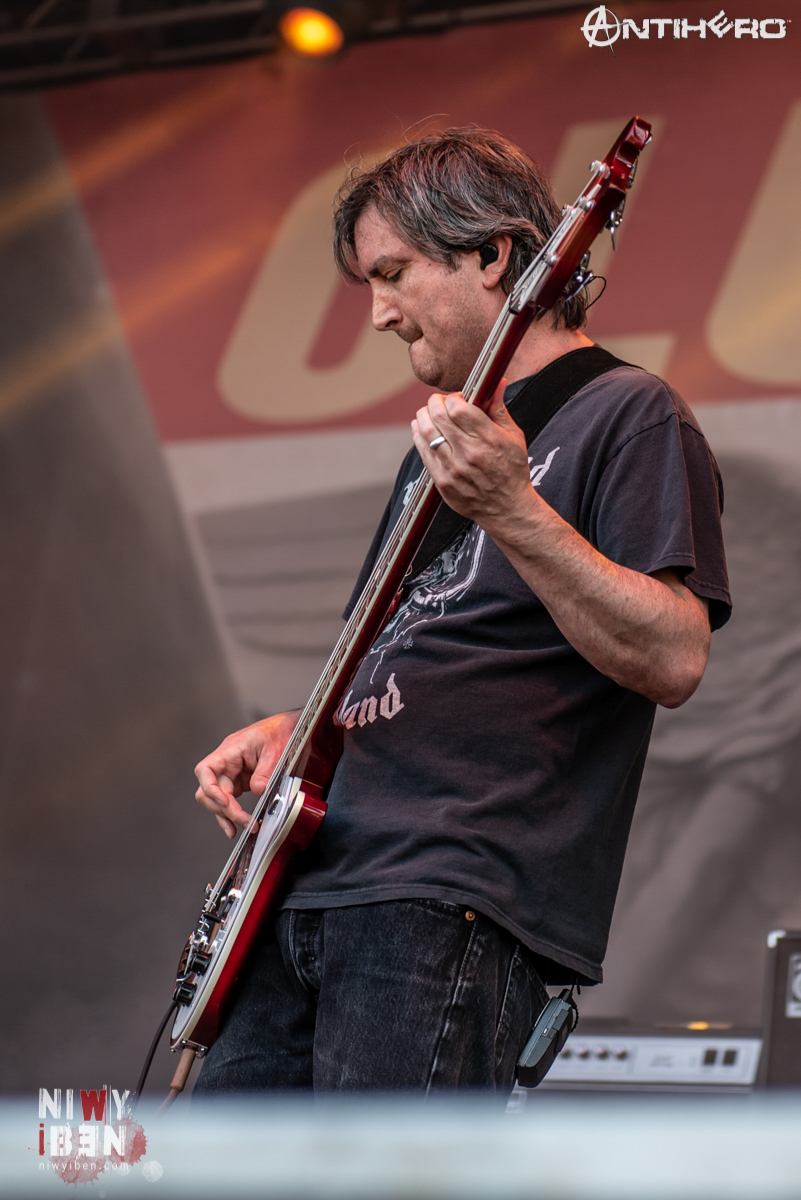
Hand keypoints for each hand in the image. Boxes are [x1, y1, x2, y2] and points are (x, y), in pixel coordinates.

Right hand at [194, 710, 300, 838]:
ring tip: (241, 829)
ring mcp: (232, 773)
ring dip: (226, 815)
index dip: (210, 788)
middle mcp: (226, 762)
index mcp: (231, 750)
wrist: (289, 727)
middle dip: (225, 809)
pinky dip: (231, 814)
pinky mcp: (240, 781)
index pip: (205, 770)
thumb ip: (265, 771)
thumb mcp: (276, 750)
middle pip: (209, 790)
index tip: (225, 802)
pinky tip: (235, 825)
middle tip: (246, 822)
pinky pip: (229, 800)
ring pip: (217, 799)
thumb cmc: (279, 731)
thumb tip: (258, 790)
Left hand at [410, 380, 533, 529]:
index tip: (457, 398)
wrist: (507, 508)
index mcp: (488, 438)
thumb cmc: (513, 470)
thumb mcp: (514, 437)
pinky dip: (418, 434)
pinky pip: (423, 451)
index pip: (458, 407)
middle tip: (440, 403)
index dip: (453, 397)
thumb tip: (497, 381)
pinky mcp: (442, 481)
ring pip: (426, 431)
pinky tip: (420, 428)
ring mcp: (453, 468)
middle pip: (438, 416)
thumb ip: (499, 408)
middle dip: (435, 402)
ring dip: (424, 416)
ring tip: (429, 413)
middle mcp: (469, 452)